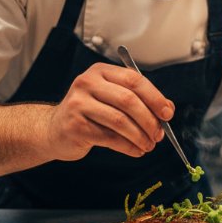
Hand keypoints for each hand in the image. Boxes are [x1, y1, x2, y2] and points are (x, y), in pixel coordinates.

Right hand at [45, 63, 171, 161]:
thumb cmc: (88, 113)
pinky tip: (135, 150)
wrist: (53, 130)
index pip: (134, 80)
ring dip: (140, 136)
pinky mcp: (75, 126)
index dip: (155, 97)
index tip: (168, 113)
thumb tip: (167, 108)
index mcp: (100, 72)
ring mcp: (79, 104)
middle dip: (149, 120)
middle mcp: (87, 83)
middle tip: (159, 134)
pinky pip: (110, 138)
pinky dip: (128, 146)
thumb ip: (138, 99)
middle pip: (128, 100)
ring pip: (120, 121)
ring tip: (148, 145)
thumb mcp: (111, 98)